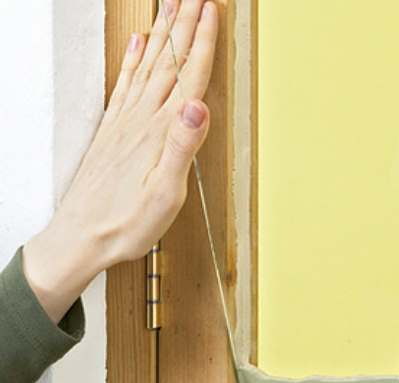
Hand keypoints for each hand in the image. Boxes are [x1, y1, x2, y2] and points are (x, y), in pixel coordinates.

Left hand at [23, 0, 217, 322]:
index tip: (213, 10)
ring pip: (148, 66)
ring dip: (162, 35)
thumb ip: (181, 147)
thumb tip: (198, 104)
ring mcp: (124, 122)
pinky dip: (133, 59)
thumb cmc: (125, 223)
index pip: (188, 76)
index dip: (203, 42)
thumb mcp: (165, 194)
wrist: (81, 238)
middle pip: (169, 62)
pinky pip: (125, 84)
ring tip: (172, 7)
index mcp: (160, 131)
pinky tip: (137, 44)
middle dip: (186, 26)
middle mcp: (141, 119)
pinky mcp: (113, 131)